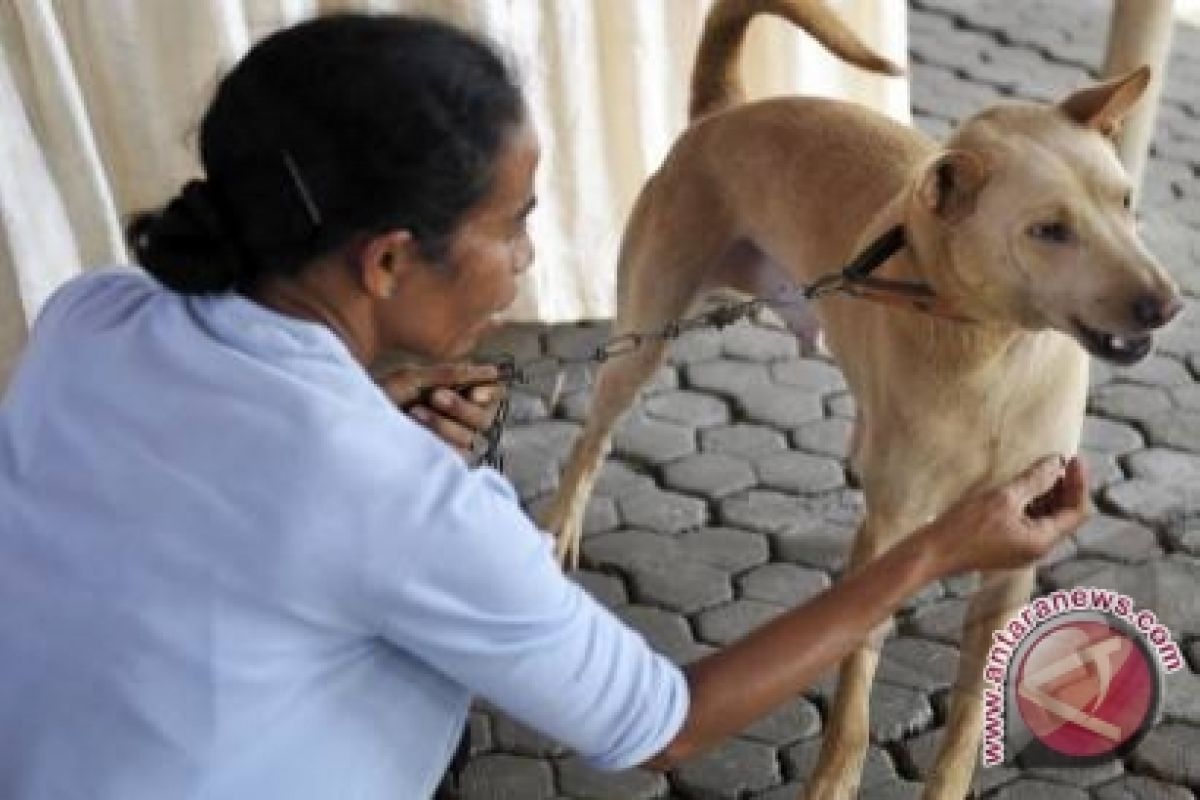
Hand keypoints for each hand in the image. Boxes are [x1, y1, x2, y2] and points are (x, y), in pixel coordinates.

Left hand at [376, 363, 505, 459]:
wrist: (355, 420)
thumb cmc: (382, 396)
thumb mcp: (414, 378)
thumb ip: (452, 375)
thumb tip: (491, 371)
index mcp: (457, 395)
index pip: (492, 396)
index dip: (489, 394)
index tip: (474, 392)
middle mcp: (458, 420)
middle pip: (486, 418)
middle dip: (461, 407)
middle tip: (436, 396)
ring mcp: (450, 443)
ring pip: (472, 437)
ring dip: (445, 423)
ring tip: (415, 413)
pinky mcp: (441, 462)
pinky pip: (458, 455)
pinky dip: (439, 440)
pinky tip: (416, 430)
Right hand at [920, 454, 1089, 576]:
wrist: (933, 553)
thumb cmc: (965, 528)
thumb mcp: (1003, 498)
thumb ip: (1034, 480)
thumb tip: (1056, 463)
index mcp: (1042, 541)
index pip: (1078, 511)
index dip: (1079, 483)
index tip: (1072, 459)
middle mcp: (1038, 549)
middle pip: (1065, 515)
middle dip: (1065, 487)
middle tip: (1056, 461)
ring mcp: (1023, 549)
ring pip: (1048, 518)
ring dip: (1049, 494)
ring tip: (1039, 470)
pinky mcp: (1009, 545)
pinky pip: (1031, 522)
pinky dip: (1032, 503)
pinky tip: (1021, 487)